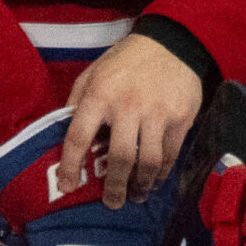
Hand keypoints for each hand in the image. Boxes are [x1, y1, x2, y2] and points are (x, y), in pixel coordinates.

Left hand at [60, 35, 205, 210]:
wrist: (171, 42)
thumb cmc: (125, 61)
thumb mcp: (93, 73)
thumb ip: (77, 102)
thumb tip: (65, 135)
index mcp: (99, 94)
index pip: (78, 137)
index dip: (70, 166)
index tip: (68, 186)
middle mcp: (127, 106)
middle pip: (119, 158)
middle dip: (114, 187)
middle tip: (112, 203)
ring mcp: (157, 113)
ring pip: (147, 162)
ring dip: (140, 186)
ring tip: (136, 195)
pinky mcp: (180, 118)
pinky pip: (170, 154)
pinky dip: (161, 173)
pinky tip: (155, 180)